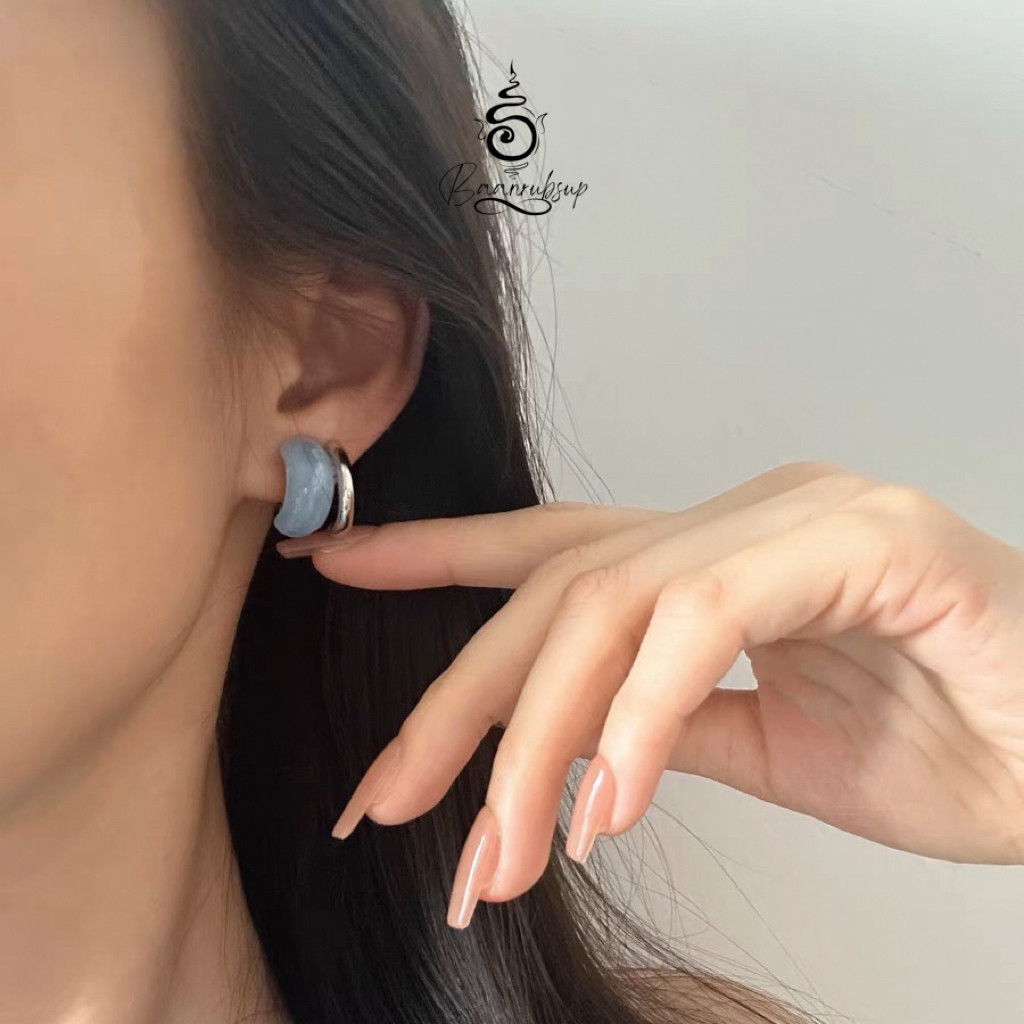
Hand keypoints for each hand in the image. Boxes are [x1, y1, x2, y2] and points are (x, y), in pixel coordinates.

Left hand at [291, 462, 1023, 926]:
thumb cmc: (958, 746)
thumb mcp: (782, 749)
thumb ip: (678, 727)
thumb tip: (581, 752)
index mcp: (722, 555)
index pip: (557, 545)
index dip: (440, 553)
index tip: (339, 562)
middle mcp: (750, 514)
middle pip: (559, 586)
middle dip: (461, 697)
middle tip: (390, 799)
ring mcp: (807, 516)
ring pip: (613, 602)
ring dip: (540, 738)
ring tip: (498, 853)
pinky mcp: (871, 542)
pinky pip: (708, 620)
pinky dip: (644, 717)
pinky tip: (611, 805)